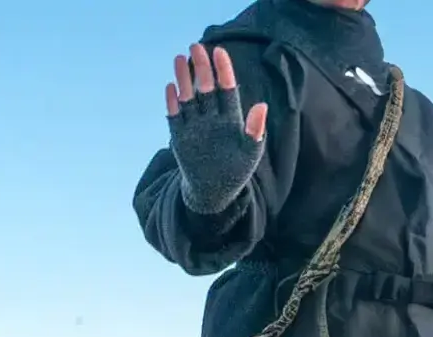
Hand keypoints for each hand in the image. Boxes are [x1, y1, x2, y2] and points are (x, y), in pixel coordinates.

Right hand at [166, 44, 270, 214]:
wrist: (213, 192)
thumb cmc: (236, 172)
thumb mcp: (251, 152)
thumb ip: (255, 130)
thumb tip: (261, 106)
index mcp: (230, 118)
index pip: (226, 89)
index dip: (223, 70)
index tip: (219, 51)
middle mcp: (211, 118)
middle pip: (206, 88)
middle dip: (201, 67)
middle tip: (196, 46)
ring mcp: (195, 127)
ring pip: (188, 97)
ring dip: (184, 79)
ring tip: (179, 58)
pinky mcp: (180, 138)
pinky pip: (175, 116)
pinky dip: (172, 103)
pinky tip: (171, 87)